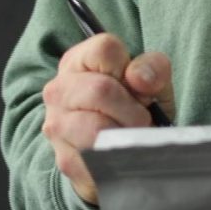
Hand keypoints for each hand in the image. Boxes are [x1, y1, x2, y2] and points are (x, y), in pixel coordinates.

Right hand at [41, 33, 173, 204]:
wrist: (123, 154)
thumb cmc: (136, 109)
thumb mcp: (153, 83)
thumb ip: (153, 69)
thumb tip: (139, 78)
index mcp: (77, 61)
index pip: (105, 49)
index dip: (130, 68)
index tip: (136, 85)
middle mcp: (59, 90)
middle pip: (101, 89)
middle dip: (132, 107)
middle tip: (140, 118)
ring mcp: (57, 126)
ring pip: (97, 128)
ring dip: (126, 135)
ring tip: (131, 136)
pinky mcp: (65, 160)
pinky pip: (98, 158)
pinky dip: (120, 157)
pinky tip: (122, 154)